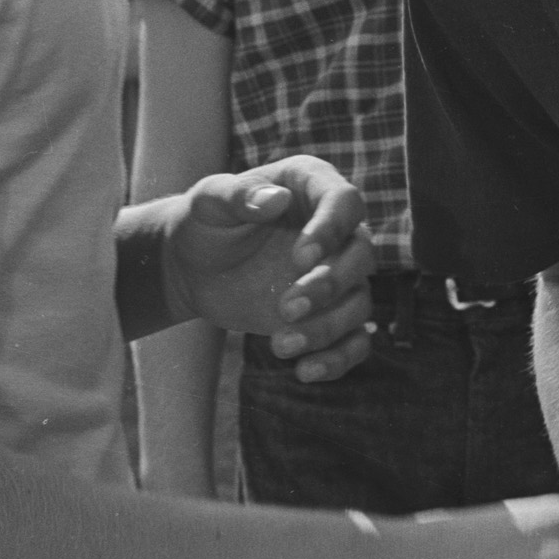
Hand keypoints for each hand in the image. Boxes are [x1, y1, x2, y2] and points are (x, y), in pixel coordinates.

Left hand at [162, 156, 374, 380]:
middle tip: (285, 308)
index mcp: (313, 187)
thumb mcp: (210, 201)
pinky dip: (338, 359)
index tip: (300, 258)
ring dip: (327, 328)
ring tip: (279, 345)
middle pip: (362, 256)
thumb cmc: (206, 222)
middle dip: (330, 286)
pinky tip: (304, 371)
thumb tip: (275, 200)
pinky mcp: (331, 313)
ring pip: (360, 302)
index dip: (331, 230)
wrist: (196, 265)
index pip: (345, 202)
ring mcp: (338, 273)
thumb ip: (238, 195)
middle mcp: (337, 230)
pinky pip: (356, 340)